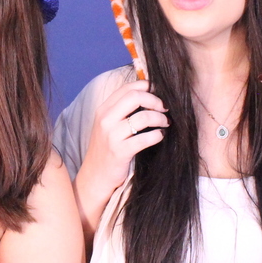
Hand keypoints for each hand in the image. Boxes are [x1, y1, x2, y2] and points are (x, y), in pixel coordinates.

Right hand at [74, 80, 167, 217]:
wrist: (95, 176)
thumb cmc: (107, 148)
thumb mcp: (109, 124)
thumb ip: (123, 109)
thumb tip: (149, 92)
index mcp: (103, 109)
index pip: (127, 88)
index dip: (147, 86)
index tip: (159, 92)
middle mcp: (105, 119)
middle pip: (135, 97)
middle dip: (156, 100)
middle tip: (165, 109)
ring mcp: (112, 136)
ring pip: (143, 117)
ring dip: (160, 118)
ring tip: (165, 123)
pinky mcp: (120, 151)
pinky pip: (145, 138)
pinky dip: (157, 135)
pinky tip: (160, 136)